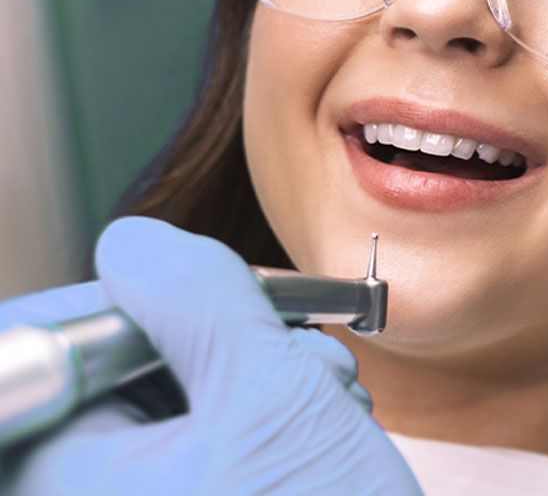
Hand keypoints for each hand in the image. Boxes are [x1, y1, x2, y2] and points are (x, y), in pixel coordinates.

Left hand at [0, 217, 422, 495]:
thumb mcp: (268, 400)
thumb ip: (199, 300)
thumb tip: (135, 241)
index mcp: (63, 480)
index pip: (57, 346)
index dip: (140, 297)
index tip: (207, 283)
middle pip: (125, 369)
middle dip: (223, 338)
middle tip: (289, 344)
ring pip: (179, 401)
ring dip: (262, 375)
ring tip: (325, 398)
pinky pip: (208, 443)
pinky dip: (267, 418)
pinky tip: (321, 427)